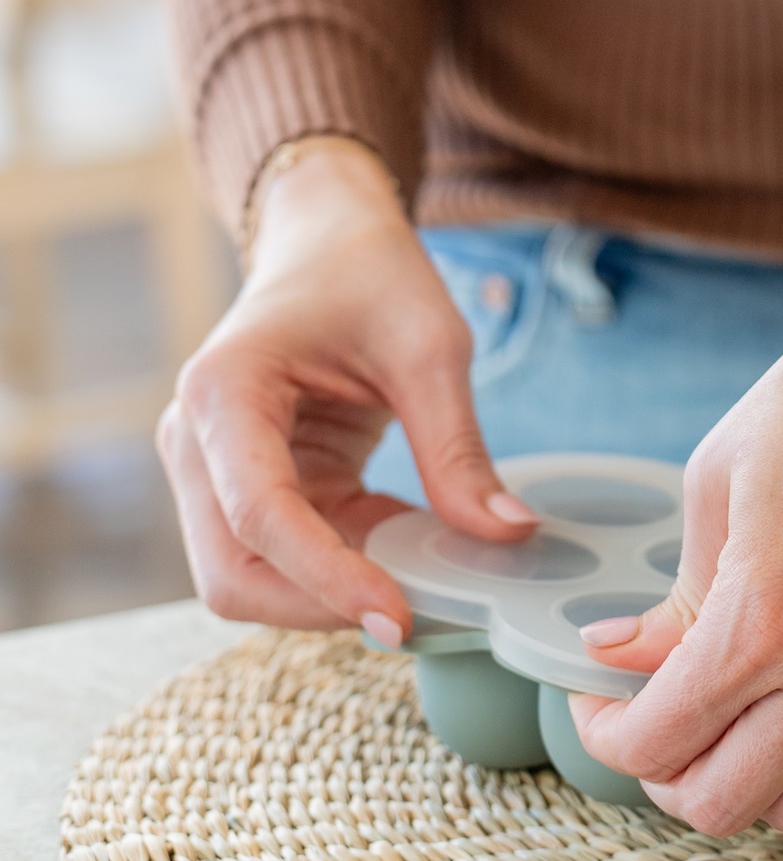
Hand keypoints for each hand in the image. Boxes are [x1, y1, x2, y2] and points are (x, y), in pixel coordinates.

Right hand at [157, 138, 536, 642]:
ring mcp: (218, 471)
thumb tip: (506, 535)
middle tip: (416, 617)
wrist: (330, 243)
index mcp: (225, 392)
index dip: (325, 577)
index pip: (259, 515)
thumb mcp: (432, 349)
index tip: (397, 616)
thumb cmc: (371, 276)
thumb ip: (459, 449)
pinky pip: (292, 557)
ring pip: (252, 580)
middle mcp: (198, 440)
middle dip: (318, 607)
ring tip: (423, 578)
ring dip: (333, 595)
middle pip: (232, 572)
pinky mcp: (256, 488)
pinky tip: (411, 549)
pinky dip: (349, 569)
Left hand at [569, 153, 782, 836]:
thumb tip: (621, 655)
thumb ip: (674, 595)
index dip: (606, 733)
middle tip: (650, 719)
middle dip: (664, 772)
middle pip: (721, 803)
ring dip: (748, 783)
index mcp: (762, 620)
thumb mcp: (717, 481)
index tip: (598, 698)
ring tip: (725, 724)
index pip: (657, 744)